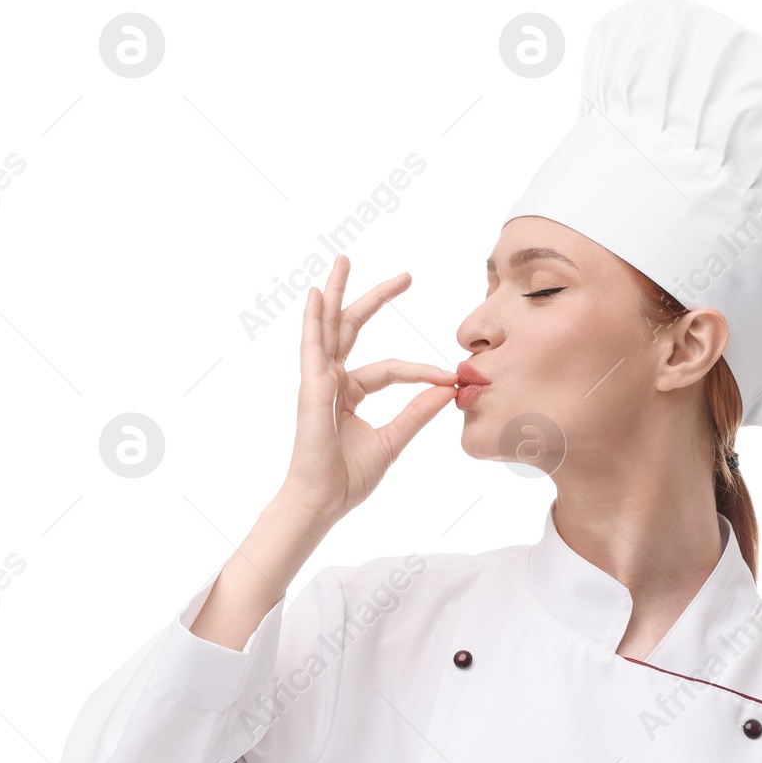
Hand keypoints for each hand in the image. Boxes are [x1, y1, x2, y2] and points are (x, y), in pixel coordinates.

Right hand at [280, 255, 459, 524]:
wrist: (323, 501)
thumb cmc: (348, 477)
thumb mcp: (393, 440)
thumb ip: (417, 412)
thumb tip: (447, 389)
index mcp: (350, 392)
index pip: (390, 369)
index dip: (421, 370)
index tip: (451, 374)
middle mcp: (332, 380)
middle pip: (353, 329)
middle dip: (375, 299)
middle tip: (405, 276)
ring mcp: (318, 381)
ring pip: (330, 328)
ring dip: (339, 292)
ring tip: (344, 260)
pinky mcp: (310, 389)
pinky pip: (313, 348)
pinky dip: (314, 320)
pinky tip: (318, 294)